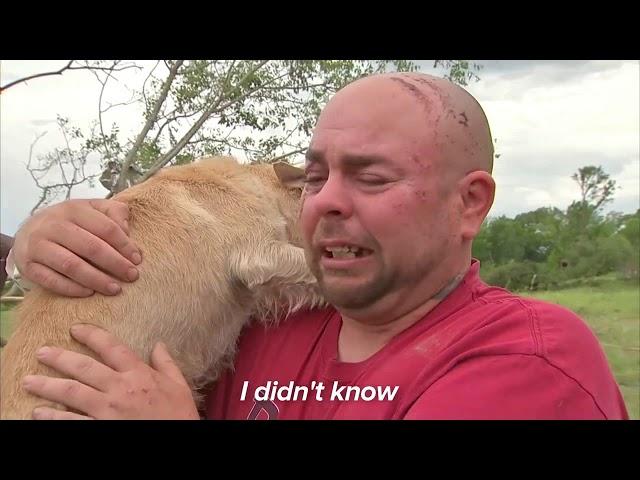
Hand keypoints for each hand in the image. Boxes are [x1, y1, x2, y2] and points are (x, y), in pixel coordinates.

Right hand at [13, 199, 141, 296]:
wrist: (28, 232)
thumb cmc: (70, 223)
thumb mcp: (91, 210)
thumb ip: (113, 212)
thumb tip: (128, 230)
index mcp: (73, 209)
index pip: (105, 227)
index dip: (125, 244)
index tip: (138, 259)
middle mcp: (53, 225)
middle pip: (90, 247)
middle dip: (115, 264)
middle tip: (132, 276)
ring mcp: (38, 246)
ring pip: (70, 265)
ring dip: (96, 279)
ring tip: (115, 289)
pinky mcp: (27, 265)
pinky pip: (50, 280)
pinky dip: (71, 289)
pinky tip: (89, 293)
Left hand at [22, 324, 199, 419]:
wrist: (179, 437)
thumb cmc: (179, 414)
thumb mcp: (179, 386)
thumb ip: (166, 364)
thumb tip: (159, 345)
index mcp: (139, 374)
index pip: (112, 348)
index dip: (92, 335)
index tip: (75, 329)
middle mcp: (120, 388)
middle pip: (84, 368)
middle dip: (60, 358)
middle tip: (42, 352)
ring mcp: (108, 409)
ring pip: (72, 392)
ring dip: (48, 385)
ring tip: (30, 381)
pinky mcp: (101, 427)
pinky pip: (71, 421)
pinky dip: (52, 416)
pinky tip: (38, 412)